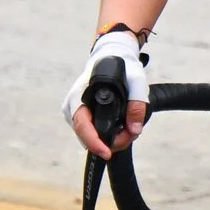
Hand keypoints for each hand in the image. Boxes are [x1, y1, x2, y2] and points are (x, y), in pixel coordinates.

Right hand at [65, 29, 147, 158]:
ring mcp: (75, 112)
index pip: (82, 125)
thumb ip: (137, 105)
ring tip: (129, 128)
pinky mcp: (81, 117)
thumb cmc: (122, 68)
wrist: (112, 57)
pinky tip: (121, 127)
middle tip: (131, 134)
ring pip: (91, 137)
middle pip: (87, 136)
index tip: (107, 152)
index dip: (94, 142)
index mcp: (81, 95)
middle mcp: (73, 106)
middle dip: (111, 142)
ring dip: (111, 139)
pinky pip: (93, 132)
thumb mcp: (136, 82)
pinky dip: (108, 134)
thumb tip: (134, 129)